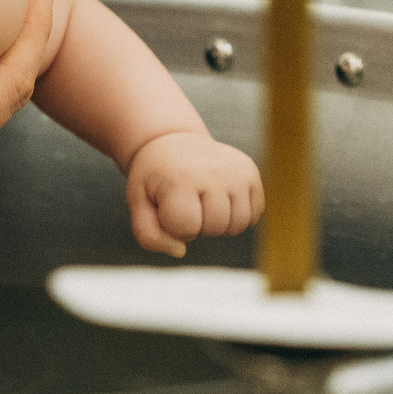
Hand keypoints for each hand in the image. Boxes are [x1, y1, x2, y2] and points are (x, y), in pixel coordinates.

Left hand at [125, 131, 263, 257]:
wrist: (173, 142)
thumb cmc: (155, 179)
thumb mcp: (138, 202)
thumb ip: (149, 234)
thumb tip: (180, 251)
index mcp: (181, 178)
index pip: (187, 228)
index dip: (175, 227)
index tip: (167, 208)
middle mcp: (214, 172)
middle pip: (216, 228)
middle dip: (199, 226)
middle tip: (187, 204)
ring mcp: (236, 171)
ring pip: (239, 225)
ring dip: (220, 224)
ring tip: (204, 204)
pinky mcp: (251, 172)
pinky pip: (254, 214)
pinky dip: (237, 215)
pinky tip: (220, 200)